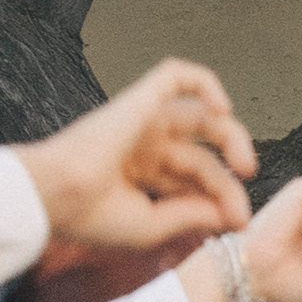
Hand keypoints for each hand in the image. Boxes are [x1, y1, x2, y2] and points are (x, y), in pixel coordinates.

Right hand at [23, 58, 253, 255]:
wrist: (55, 196)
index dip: (221, 198)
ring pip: (200, 117)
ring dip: (232, 137)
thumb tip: (231, 212)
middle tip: (243, 201)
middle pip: (201, 154)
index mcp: (142, 175)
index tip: (236, 222)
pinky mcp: (139, 99)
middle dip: (228, 177)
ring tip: (245, 165)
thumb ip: (192, 215)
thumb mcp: (152, 225)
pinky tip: (223, 108)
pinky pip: (175, 75)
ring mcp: (142, 121)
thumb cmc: (88, 214)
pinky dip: (204, 83)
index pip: (193, 181)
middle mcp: (144, 145)